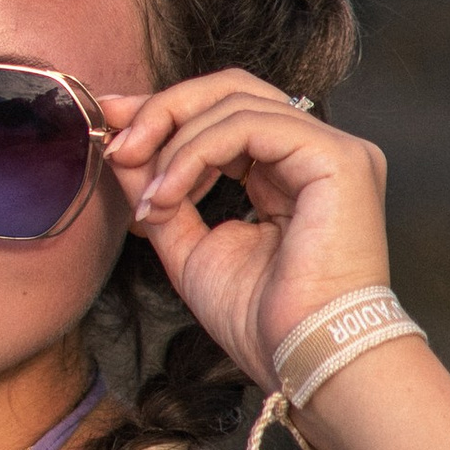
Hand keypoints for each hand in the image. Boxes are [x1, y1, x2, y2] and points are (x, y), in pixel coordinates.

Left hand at [103, 75, 390, 389]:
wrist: (304, 359)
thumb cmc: (261, 322)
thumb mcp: (189, 247)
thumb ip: (161, 193)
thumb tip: (121, 149)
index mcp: (289, 170)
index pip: (225, 114)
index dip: (166, 114)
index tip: (111, 128)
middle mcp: (315, 151)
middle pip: (232, 90)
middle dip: (164, 110)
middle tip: (118, 145)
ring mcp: (333, 150)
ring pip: (236, 102)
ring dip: (173, 145)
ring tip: (148, 199)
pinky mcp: (338, 158)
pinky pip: (249, 126)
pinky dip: (196, 154)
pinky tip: (169, 195)